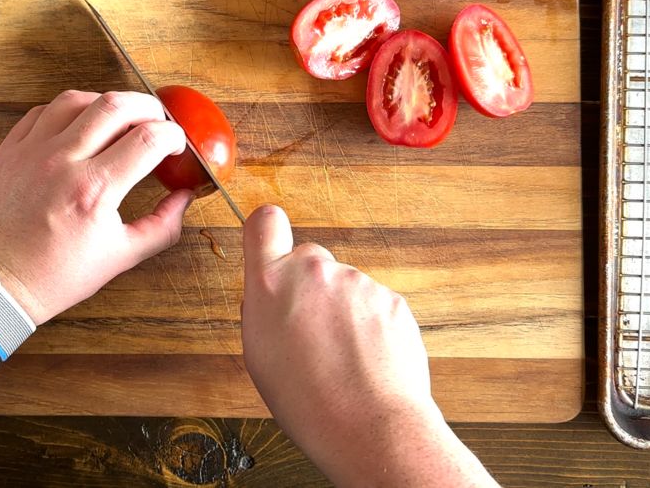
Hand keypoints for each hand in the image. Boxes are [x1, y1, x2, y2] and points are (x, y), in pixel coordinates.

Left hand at [0, 90, 192, 324]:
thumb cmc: (56, 274)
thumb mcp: (121, 257)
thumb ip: (162, 225)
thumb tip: (185, 197)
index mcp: (93, 191)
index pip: (148, 139)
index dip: (173, 136)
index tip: (176, 145)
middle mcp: (61, 163)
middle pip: (115, 105)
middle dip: (148, 106)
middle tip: (157, 121)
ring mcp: (31, 152)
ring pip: (76, 99)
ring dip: (107, 103)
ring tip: (121, 119)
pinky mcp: (9, 151)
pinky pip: (42, 111)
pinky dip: (68, 110)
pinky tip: (81, 124)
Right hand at [241, 205, 447, 485]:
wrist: (370, 427)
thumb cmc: (309, 402)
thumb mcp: (259, 356)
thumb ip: (263, 310)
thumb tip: (271, 297)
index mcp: (271, 284)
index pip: (264, 222)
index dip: (268, 230)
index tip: (271, 242)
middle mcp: (314, 271)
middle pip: (309, 260)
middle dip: (310, 286)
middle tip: (313, 331)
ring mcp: (357, 282)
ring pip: (345, 286)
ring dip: (343, 311)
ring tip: (344, 358)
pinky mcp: (390, 297)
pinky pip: (374, 304)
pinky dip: (372, 326)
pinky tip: (368, 360)